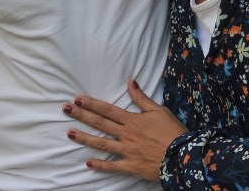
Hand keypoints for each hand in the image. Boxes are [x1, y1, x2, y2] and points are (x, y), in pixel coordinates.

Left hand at [63, 80, 185, 180]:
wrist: (183, 156)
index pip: (107, 110)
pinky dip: (100, 165)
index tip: (77, 99)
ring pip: (102, 143)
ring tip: (70, 133)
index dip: (91, 104)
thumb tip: (130, 82)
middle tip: (65, 109)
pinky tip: (88, 163)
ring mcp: (127, 151)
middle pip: (100, 123)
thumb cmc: (173, 132)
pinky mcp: (131, 166)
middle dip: (81, 116)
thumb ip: (142, 98)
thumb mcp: (159, 110)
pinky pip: (113, 166)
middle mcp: (126, 134)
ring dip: (85, 138)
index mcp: (132, 120)